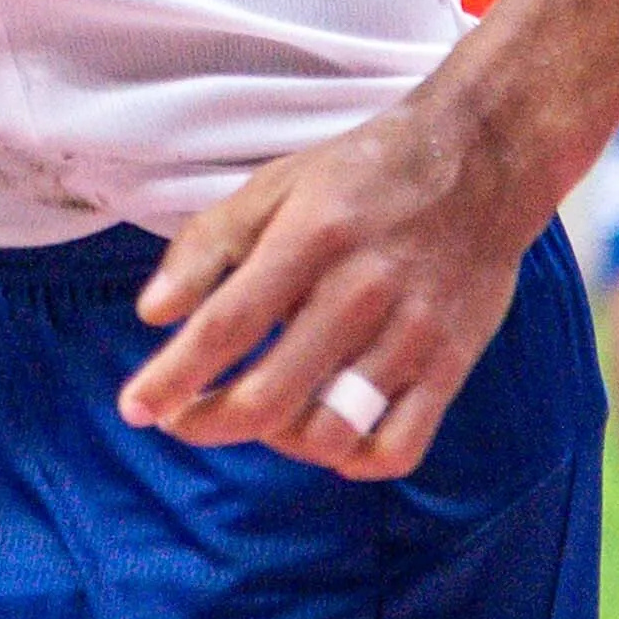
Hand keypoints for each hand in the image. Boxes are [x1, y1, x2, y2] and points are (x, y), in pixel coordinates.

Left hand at [117, 92, 540, 481]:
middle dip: (208, 421)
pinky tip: (327, 436)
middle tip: (182, 418)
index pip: (227, 326)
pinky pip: (396, 448)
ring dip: (277, 441)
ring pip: (328, 433)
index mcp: (311, 236)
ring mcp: (411, 334)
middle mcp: (361, 291)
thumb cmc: (363, 174)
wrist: (482, 157)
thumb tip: (152, 315)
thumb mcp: (279, 183)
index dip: (173, 376)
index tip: (135, 406)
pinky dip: (351, 460)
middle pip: (270, 396)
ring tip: (259, 415)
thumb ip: (211, 244)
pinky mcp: (450, 364)